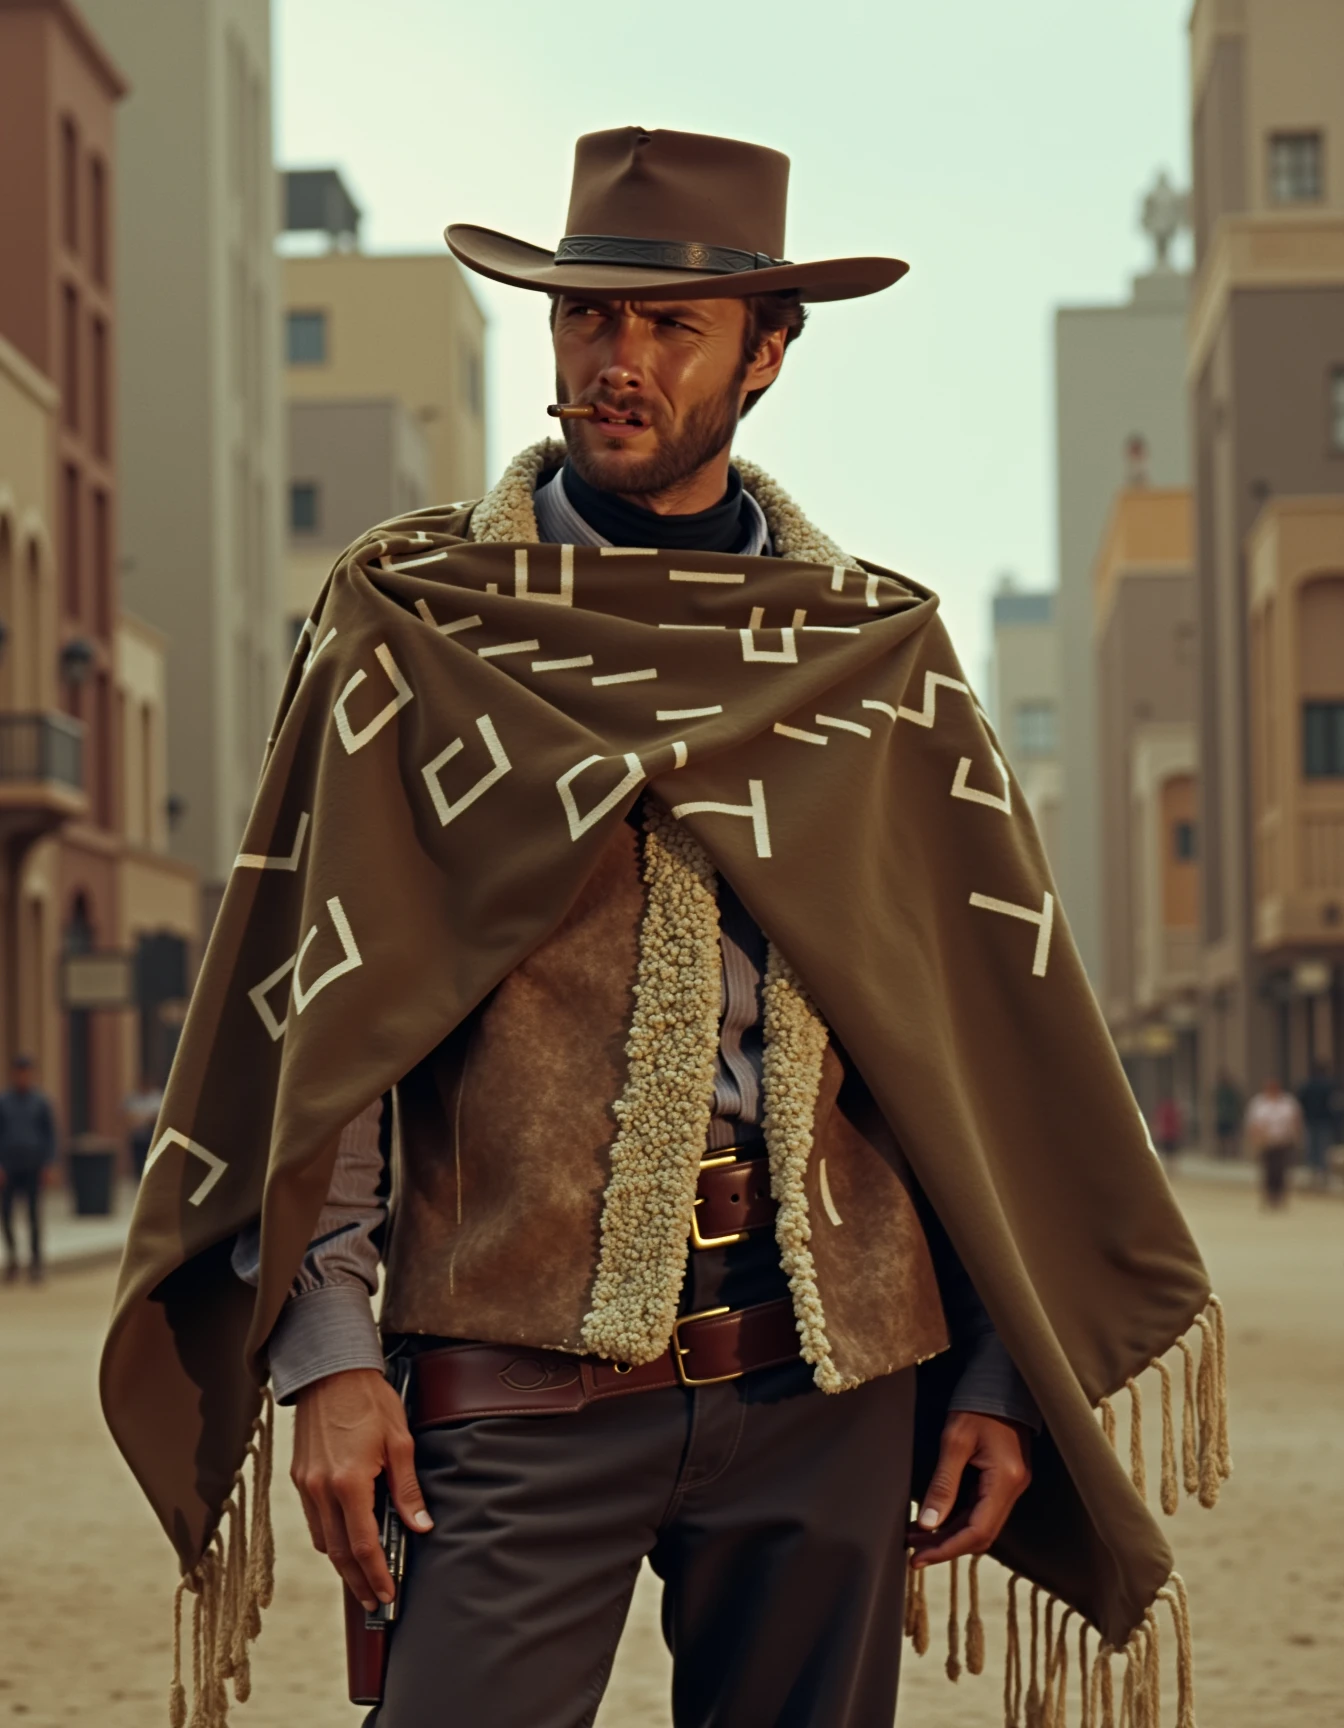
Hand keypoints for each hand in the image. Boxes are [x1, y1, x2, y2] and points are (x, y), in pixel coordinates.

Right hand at [291, 1367, 431, 1610]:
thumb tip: (420, 1526)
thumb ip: (407, 1489)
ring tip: (363, 1578)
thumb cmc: (369, 1401)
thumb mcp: (400, 1442)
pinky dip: (328, 1538)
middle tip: (376, 1601)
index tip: (387, 1594)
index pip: (363, 1544)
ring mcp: (306, 1484)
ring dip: (342, 1563)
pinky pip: (313, 1519)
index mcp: (349, 1482)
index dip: (377, 1573)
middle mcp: (321, 1489)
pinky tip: (344, 1541)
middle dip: (358, 1580)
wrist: (330, 1370)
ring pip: (322, 1539)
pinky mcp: (298, 1476)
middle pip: (338, 1552)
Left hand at [907, 1410, 1031, 1568]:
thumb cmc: (977, 1405)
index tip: (919, 1558)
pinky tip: (934, 1520)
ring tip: (915, 1539)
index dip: (947, 1549)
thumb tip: (929, 1524)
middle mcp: (1013, 1488)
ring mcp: (1011, 1485)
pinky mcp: (1003, 1479)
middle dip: (945, 1546)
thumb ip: (943, 1484)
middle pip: (980, 1534)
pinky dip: (957, 1519)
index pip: (977, 1532)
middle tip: (912, 1553)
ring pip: (980, 1524)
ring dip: (949, 1534)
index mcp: (1005, 1480)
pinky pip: (980, 1509)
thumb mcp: (954, 1441)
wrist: (999, 1381)